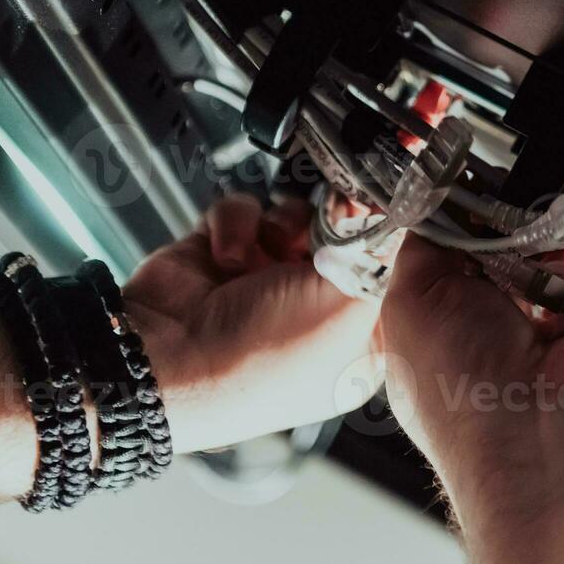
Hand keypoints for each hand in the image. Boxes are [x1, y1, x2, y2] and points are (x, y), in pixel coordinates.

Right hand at [123, 193, 384, 453]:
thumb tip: (392, 205)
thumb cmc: (262, 358)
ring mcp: (268, 281)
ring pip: (294, 215)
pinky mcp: (226, 254)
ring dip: (278, 228)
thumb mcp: (350, 306)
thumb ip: (382, 250)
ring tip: (260, 257)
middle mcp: (313, 310)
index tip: (376, 215)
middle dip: (325, 228)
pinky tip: (226, 259)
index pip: (388, 271)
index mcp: (356, 340)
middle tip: (313, 238)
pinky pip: (246, 211)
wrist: (171, 358)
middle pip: (342, 233)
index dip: (381, 241)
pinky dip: (235, 227)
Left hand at [379, 169, 563, 487]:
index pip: (448, 264)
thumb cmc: (460, 387)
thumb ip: (424, 243)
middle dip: (501, 213)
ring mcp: (558, 329)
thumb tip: (438, 198)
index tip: (453, 180)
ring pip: (555, 251)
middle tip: (497, 175)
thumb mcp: (409, 297)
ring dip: (546, 214)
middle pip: (504, 251)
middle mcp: (502, 336)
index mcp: (446, 337)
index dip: (451, 222)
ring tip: (534, 180)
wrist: (540, 436)